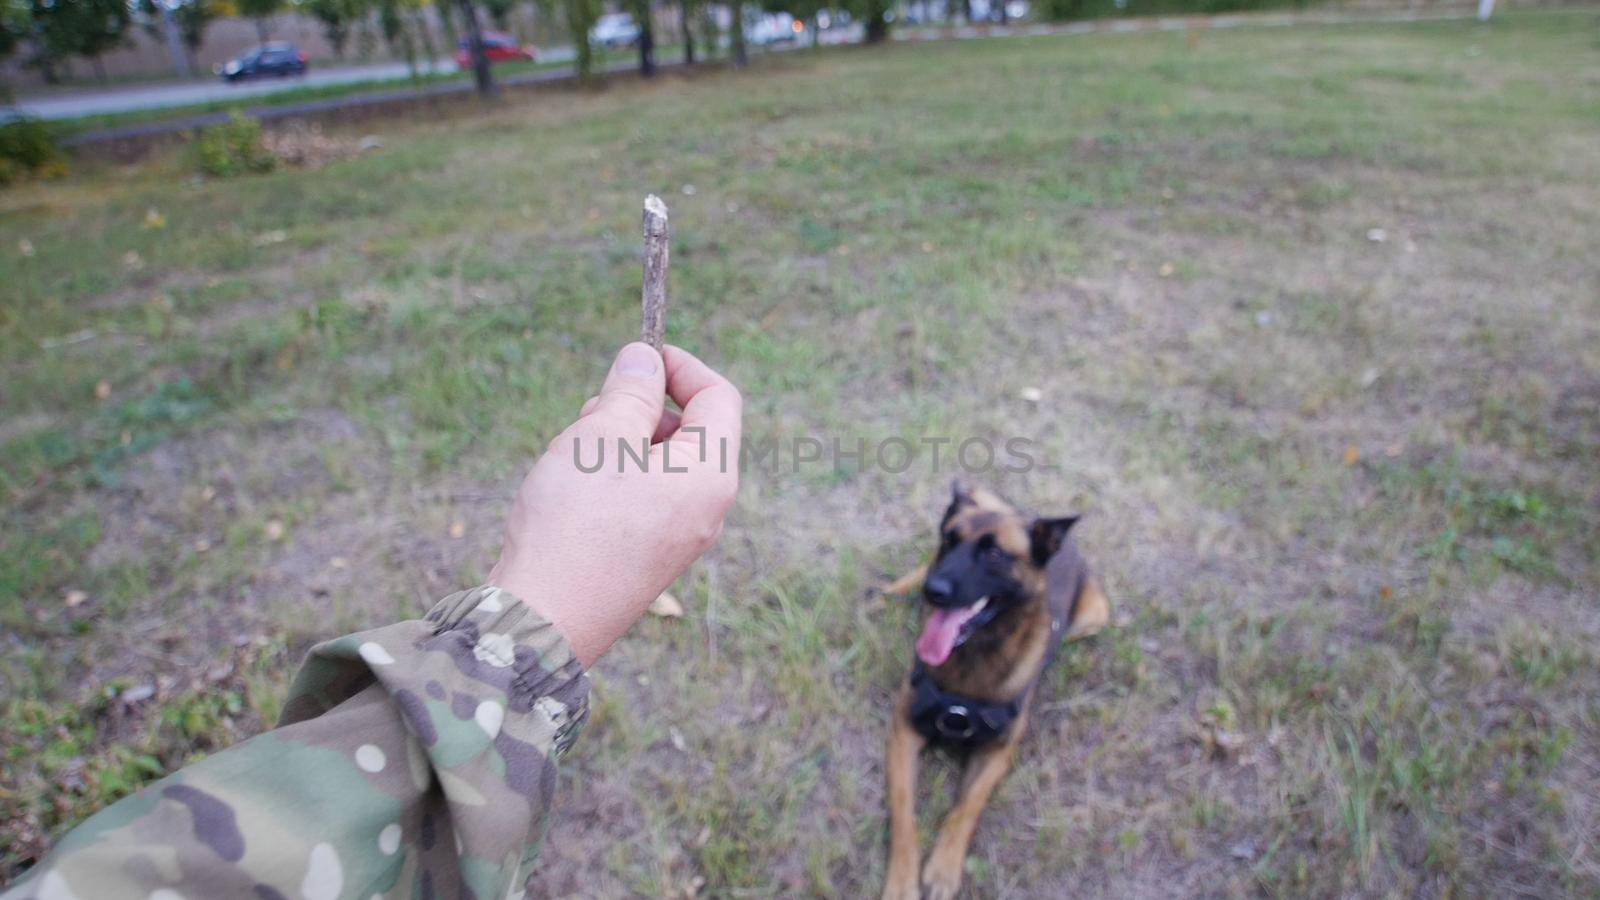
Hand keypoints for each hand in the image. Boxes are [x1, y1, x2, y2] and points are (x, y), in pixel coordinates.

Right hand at [488, 342, 741, 666]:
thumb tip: (646, 359)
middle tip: (592, 412)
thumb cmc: (574, 523)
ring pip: (662, 463)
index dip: (681, 366)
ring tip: (573, 454)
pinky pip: (645, 496)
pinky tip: (572, 488)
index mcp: (711, 474)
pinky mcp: (651, 556)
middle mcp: (708, 507)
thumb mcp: (600, 436)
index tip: (638, 354)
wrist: (542, 620)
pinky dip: (614, 477)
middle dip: (643, 407)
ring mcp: (682, 536)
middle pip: (691, 429)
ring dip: (621, 442)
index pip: (720, 397)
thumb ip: (631, 391)